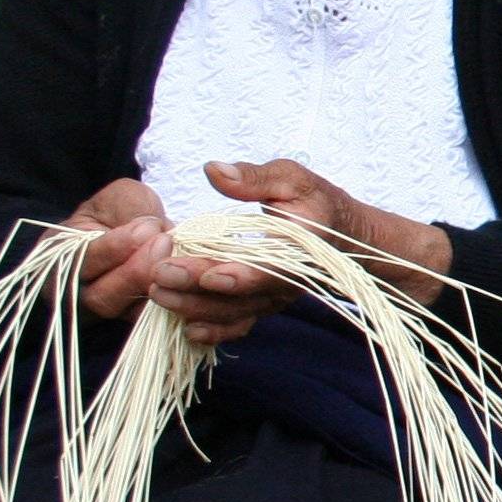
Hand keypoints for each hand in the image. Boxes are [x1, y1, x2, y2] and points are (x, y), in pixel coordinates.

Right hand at [63, 179, 171, 321]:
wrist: (136, 233)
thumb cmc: (121, 213)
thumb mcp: (118, 199)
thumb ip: (126, 209)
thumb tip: (150, 231)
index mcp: (63, 259)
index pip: (81, 262)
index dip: (114, 247)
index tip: (147, 227)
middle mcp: (80, 294)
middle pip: (102, 297)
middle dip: (137, 271)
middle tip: (165, 242)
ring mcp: (112, 312)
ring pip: (130, 314)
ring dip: (158, 286)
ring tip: (179, 257)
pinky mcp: (142, 321)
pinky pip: (157, 320)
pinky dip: (176, 301)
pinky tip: (192, 280)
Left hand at [148, 159, 450, 346]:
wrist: (344, 236)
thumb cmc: (315, 201)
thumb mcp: (291, 178)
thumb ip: (254, 177)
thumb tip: (212, 170)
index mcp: (299, 250)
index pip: (269, 268)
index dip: (240, 275)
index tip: (206, 273)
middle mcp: (288, 282)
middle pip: (242, 295)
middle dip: (197, 289)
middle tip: (158, 278)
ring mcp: (275, 297)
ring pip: (235, 313)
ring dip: (195, 308)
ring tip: (157, 294)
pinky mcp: (264, 304)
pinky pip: (239, 324)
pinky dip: (215, 331)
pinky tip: (187, 330)